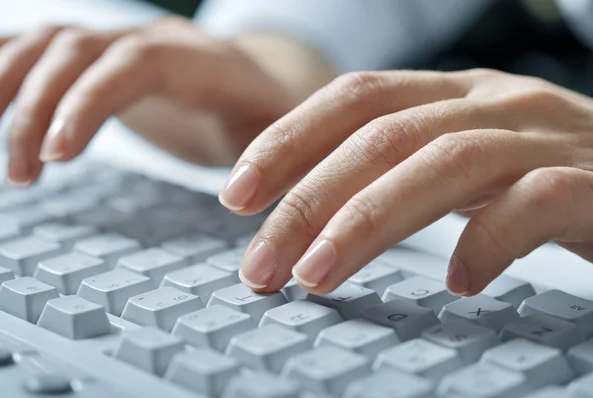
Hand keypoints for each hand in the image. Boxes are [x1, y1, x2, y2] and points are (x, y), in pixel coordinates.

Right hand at [0, 17, 323, 185]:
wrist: (254, 83)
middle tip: (23, 176)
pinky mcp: (101, 59)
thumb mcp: (281, 140)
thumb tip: (243, 202)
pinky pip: (42, 49)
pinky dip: (5, 69)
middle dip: (40, 110)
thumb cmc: (264, 118)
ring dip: (10, 91)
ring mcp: (123, 43)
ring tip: (6, 160)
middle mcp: (156, 42)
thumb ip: (271, 163)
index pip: (137, 64)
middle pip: (81, 51)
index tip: (58, 156)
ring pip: (51, 45)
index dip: (90, 101)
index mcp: (205, 64)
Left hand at [220, 68, 592, 295]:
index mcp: (453, 96)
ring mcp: (548, 138)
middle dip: (310, 200)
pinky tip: (457, 282)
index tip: (237, 195)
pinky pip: (537, 201)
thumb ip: (401, 175)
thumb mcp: (462, 164)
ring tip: (319, 278)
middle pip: (383, 137)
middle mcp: (494, 104)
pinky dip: (490, 239)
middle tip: (261, 266)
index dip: (288, 140)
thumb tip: (315, 218)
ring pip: (444, 164)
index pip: (355, 99)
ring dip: (370, 222)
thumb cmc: (547, 177)